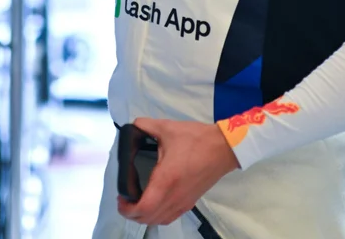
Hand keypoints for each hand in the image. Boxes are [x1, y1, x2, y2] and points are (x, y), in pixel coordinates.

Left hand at [116, 117, 239, 225]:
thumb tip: (133, 125)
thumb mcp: (167, 128)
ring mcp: (184, 201)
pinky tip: (153, 205)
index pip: (145, 207)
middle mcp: (175, 196)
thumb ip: (145, 125)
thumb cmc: (197, 139)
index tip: (120, 198)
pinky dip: (158, 216)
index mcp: (166, 179)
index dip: (128, 209)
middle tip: (124, 200)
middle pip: (149, 218)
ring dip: (144, 217)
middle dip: (132, 214)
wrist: (224, 148)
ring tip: (135, 203)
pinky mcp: (191, 202)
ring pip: (160, 220)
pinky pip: (170, 217)